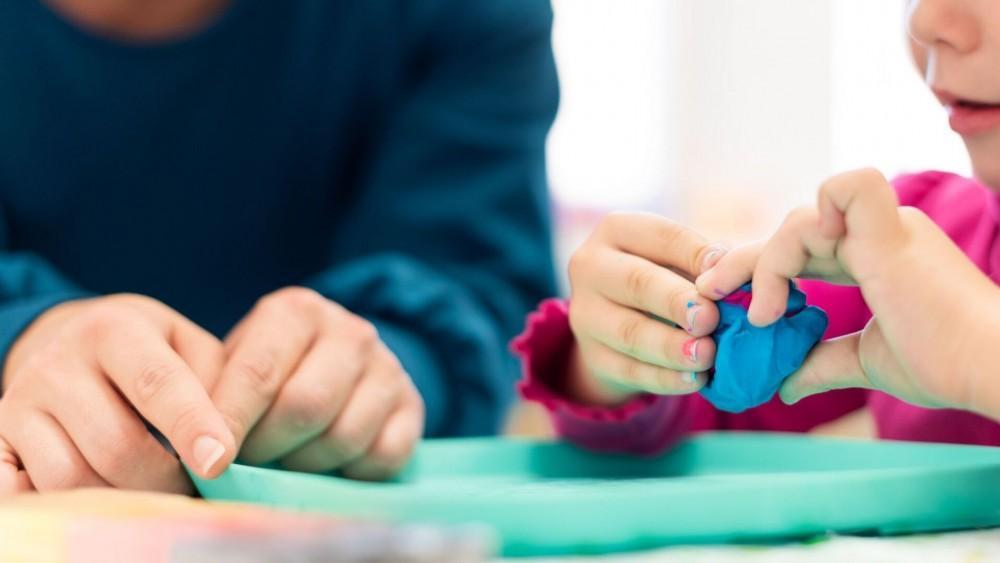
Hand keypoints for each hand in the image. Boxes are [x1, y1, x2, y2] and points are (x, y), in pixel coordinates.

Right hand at [0, 294, 234, 493]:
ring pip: (71, 478)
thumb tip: (225, 442)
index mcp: (116, 329)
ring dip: (123, 499)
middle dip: (164, 480)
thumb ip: (218, 384)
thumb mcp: (190, 346)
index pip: (157, 383)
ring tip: (155, 492)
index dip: (190, 426)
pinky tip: (95, 506)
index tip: (219, 462)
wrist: (72, 341)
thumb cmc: (153, 351)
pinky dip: (56, 506)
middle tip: (192, 487)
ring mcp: (20, 401)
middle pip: (115, 446)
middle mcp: (59, 362)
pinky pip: (18, 491)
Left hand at [212, 287, 423, 480]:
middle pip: (305, 406)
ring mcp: (388, 367)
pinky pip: (383, 457)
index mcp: (297, 311)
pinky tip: (330, 467)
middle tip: (247, 465)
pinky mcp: (413, 407)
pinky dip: (351, 474)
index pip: (259, 371)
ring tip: (285, 464)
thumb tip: (194, 444)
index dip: (229, 421)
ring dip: (306, 465)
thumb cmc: (270, 372)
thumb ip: (216, 393)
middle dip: (267, 448)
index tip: (206, 461)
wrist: (338, 365)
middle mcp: (349, 331)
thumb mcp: (238, 362)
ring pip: (343, 436)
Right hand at [566, 213, 727, 405]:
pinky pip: (628, 370)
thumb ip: (706, 262)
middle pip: (636, 282)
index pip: (660, 236)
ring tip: (706, 355)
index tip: (724, 269)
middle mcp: (591, 266)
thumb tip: (735, 271)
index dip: (694, 253)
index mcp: (617, 230)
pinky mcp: (591, 355)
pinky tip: (693, 380)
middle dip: (676, 301)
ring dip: (671, 346)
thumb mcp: (679, 259)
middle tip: (710, 318)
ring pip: (629, 331)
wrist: (619, 322)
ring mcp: (585, 313)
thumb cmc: (665, 278)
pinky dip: (664, 377)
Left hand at [696, 169, 999, 413]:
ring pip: (798, 221)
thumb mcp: (867, 362)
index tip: (728, 304)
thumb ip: (822, 363)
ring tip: (761, 316)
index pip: (800, 250)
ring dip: (765, 266)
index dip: (760, 271)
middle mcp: (876, 234)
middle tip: (707, 294)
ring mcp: (883, 228)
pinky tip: (789, 276)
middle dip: (740, 262)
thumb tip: (784, 386)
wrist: (989, 370)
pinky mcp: (888, 233)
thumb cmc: (944, 363)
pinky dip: (808, 222)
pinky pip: (843, 189)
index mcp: (874, 256)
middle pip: (789, 232)